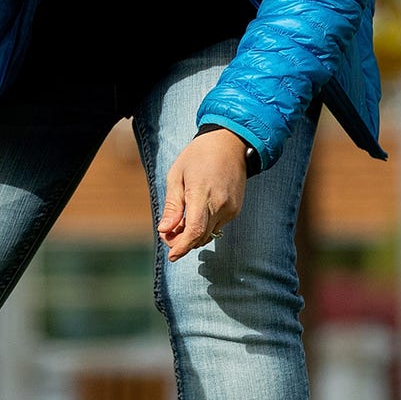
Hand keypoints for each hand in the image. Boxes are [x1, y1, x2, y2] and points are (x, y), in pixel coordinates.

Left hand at [159, 130, 249, 260]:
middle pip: (201, 237)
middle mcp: (220, 204)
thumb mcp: (176, 176)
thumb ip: (173, 205)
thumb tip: (165, 230)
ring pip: (209, 234)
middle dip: (183, 243)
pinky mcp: (236, 209)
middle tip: (167, 236)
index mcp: (202, 194)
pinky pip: (217, 226)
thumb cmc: (197, 157)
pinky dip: (204, 228)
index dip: (182, 246)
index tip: (171, 255)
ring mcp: (231, 208)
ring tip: (178, 225)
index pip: (194, 230)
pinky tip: (193, 218)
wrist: (229, 144)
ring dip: (193, 236)